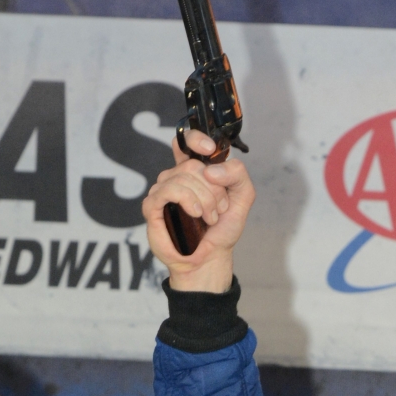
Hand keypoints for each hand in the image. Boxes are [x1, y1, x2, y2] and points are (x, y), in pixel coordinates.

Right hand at [142, 130, 255, 291]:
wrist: (211, 256)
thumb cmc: (222, 229)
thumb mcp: (242, 197)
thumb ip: (238, 175)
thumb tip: (211, 169)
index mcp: (195, 172)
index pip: (187, 142)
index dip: (196, 139)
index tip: (210, 149)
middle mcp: (176, 178)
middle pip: (193, 165)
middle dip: (214, 189)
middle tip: (219, 209)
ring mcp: (162, 190)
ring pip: (184, 177)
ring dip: (206, 200)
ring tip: (209, 217)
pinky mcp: (152, 205)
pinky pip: (170, 190)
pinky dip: (189, 200)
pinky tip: (196, 213)